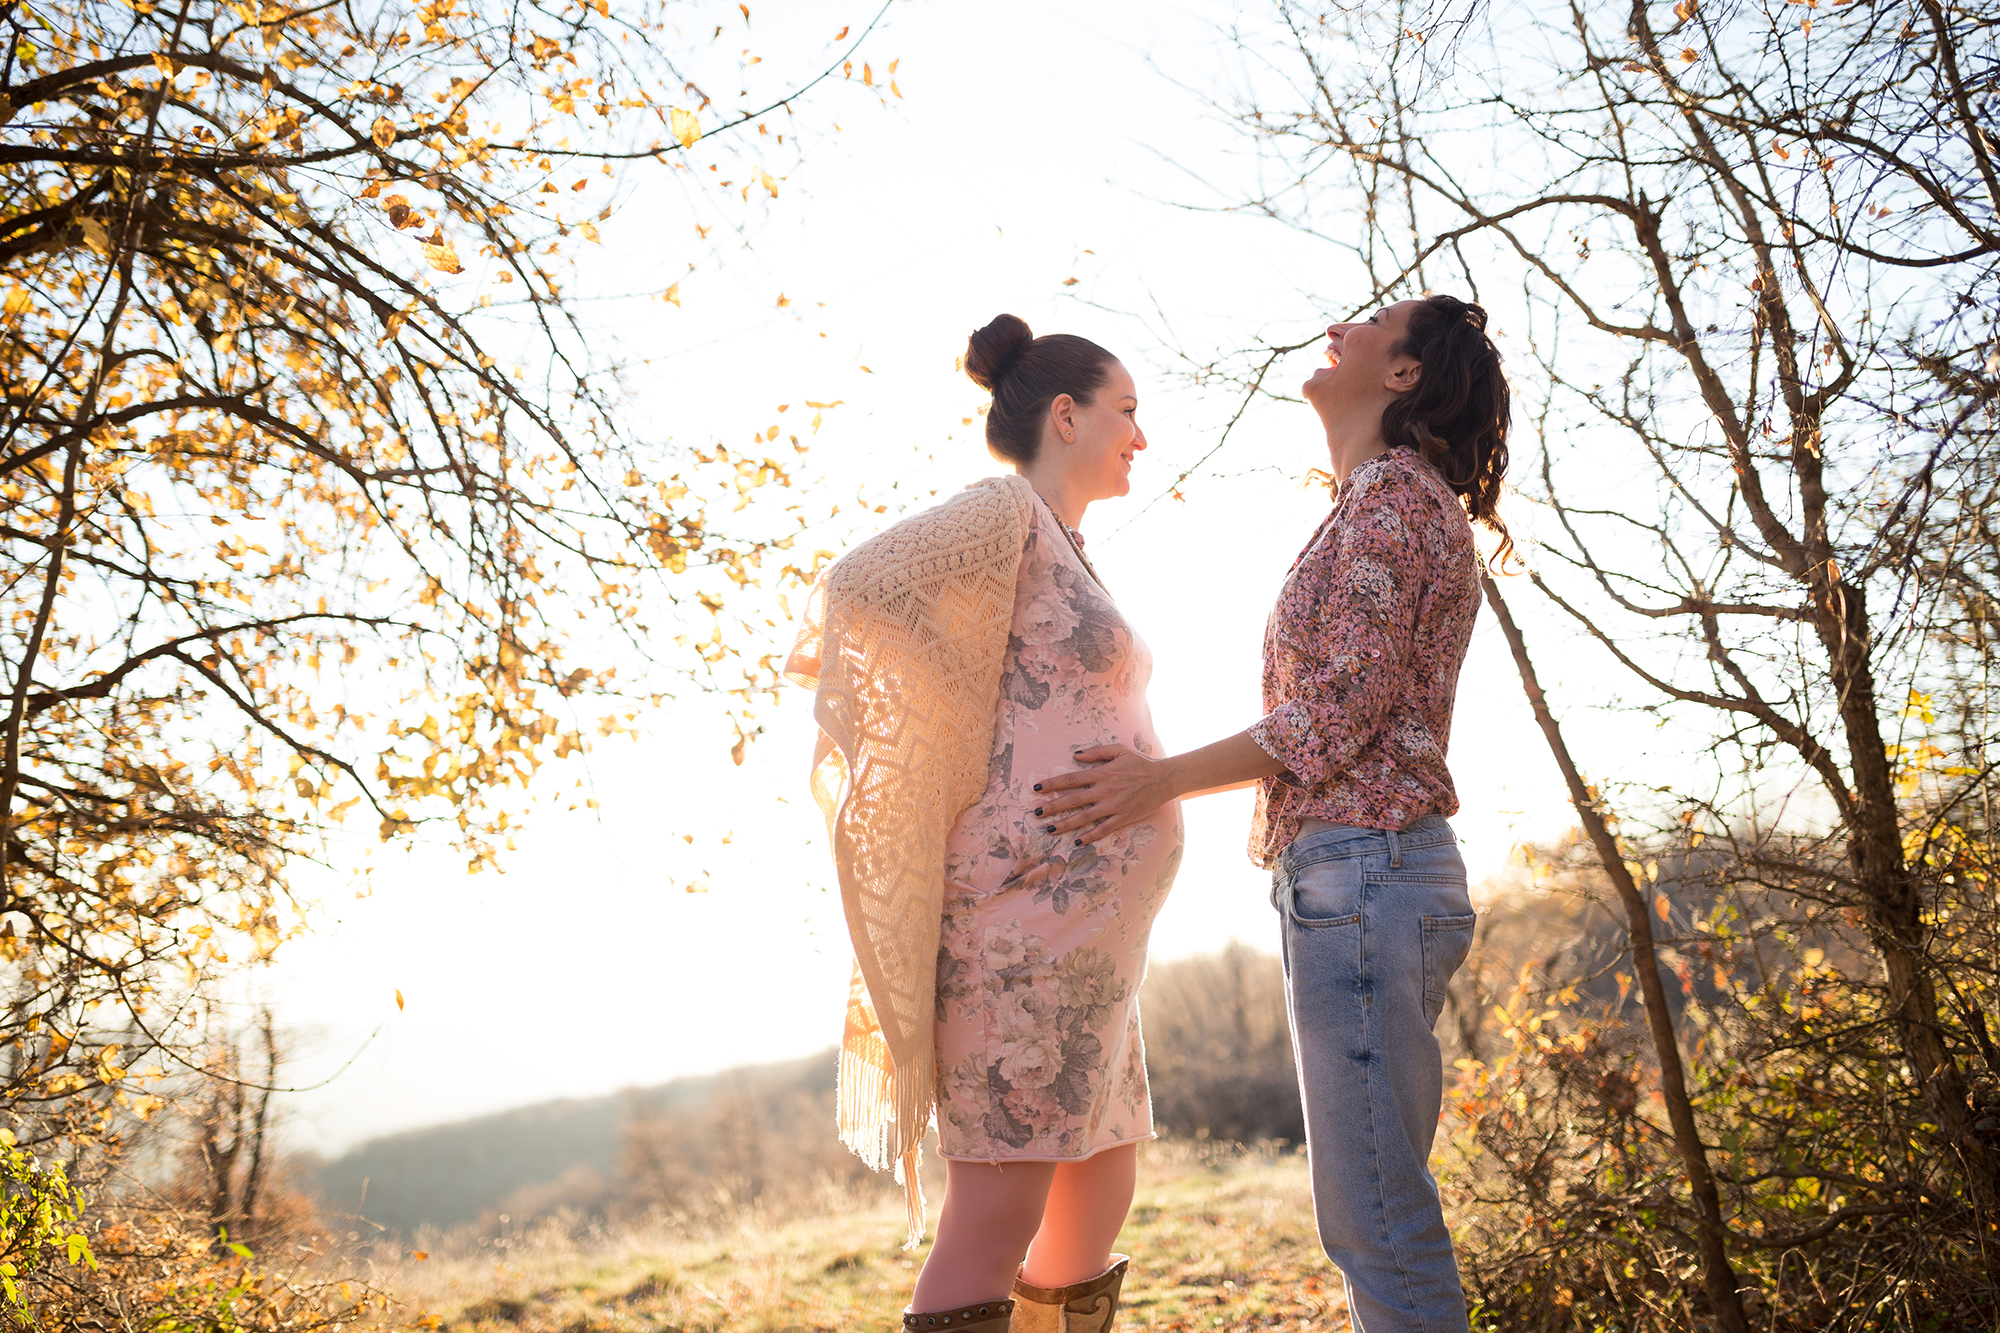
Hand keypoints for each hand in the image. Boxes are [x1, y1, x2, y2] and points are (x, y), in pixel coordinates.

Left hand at [1030, 744, 1180, 846]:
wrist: (1164, 779)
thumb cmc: (1141, 763)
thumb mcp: (1120, 750)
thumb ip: (1097, 752)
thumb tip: (1075, 755)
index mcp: (1102, 773)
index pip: (1071, 779)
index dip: (1052, 784)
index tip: (1037, 788)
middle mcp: (1105, 791)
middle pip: (1073, 800)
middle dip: (1052, 807)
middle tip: (1036, 813)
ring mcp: (1113, 806)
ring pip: (1085, 817)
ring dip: (1066, 824)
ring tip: (1050, 829)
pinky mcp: (1123, 817)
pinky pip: (1104, 829)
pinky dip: (1090, 836)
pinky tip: (1077, 841)